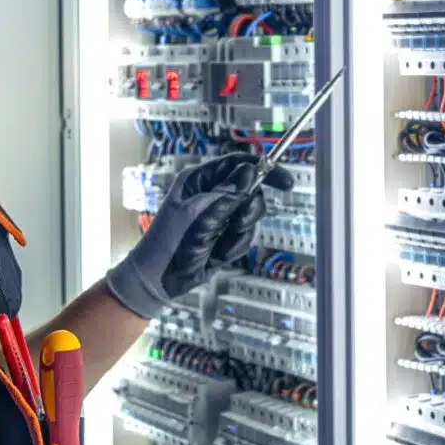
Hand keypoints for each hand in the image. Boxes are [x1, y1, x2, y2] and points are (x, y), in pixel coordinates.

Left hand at [105, 152, 293, 318]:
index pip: (238, 164)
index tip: (285, 182)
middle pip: (251, 190)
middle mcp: (212, 194)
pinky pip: (246, 235)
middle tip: (237, 225)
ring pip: (251, 214)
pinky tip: (217, 254)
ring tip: (218, 244)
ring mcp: (220, 214)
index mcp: (199, 180)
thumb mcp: (198, 216)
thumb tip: (250, 171)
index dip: (264, 169)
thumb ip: (226, 194)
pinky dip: (235, 246)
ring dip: (239, 233)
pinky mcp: (226, 234)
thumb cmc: (168, 245)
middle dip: (248, 211)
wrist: (159, 280)